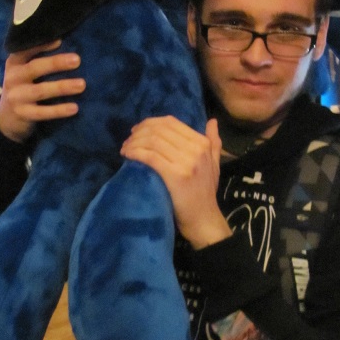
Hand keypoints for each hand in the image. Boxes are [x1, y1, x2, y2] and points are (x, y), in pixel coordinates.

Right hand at [0, 40, 84, 142]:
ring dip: (62, 87)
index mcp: (14, 63)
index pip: (25, 50)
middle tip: (77, 60)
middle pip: (35, 68)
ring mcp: (16, 97)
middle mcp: (13, 78)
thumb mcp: (24, 71)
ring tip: (81, 84)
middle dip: (56, 63)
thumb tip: (65, 44)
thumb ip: (38, 59)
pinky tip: (75, 108)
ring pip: (40, 90)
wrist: (7, 117)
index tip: (60, 41)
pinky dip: (59, 110)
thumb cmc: (23, 87)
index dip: (41, 45)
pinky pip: (42, 112)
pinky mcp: (22, 114)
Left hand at [120, 116, 231, 249]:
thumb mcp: (214, 164)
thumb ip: (214, 142)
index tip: (137, 131)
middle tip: (128, 140)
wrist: (203, 219)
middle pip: (160, 130)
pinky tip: (128, 155)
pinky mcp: (175, 175)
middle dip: (139, 132)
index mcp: (203, 144)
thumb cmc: (205, 193)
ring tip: (126, 149)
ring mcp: (186, 162)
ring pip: (153, 141)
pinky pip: (150, 156)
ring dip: (134, 142)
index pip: (171, 122)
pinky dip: (135, 152)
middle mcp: (196, 149)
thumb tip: (212, 121)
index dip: (150, 123)